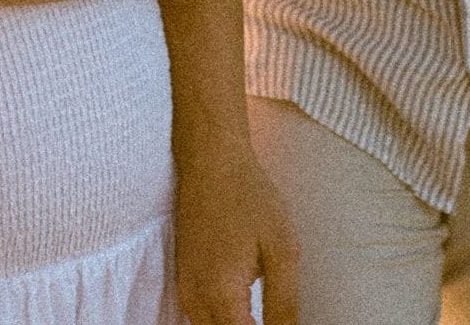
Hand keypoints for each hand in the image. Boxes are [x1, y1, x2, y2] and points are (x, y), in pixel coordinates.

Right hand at [175, 147, 300, 324]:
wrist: (211, 161)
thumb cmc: (248, 196)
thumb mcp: (282, 249)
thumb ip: (284, 305)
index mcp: (220, 296)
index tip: (284, 323)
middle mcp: (195, 301)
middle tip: (278, 317)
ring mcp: (186, 293)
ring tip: (264, 315)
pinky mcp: (184, 283)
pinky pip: (202, 320)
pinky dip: (225, 323)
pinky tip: (248, 314)